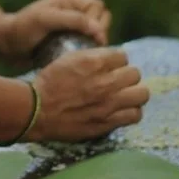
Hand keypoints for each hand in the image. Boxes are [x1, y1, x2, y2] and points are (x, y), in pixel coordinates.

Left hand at [0, 0, 111, 63]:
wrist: (3, 45)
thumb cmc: (22, 29)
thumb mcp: (47, 20)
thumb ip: (73, 20)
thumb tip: (99, 31)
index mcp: (68, 1)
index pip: (97, 7)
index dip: (98, 21)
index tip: (89, 37)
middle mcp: (71, 13)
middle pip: (100, 20)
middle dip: (97, 33)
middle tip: (86, 47)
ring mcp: (69, 29)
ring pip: (93, 35)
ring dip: (92, 45)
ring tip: (82, 55)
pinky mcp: (65, 43)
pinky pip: (83, 47)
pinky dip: (84, 53)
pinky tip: (76, 62)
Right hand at [27, 47, 148, 141]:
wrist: (36, 111)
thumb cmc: (48, 83)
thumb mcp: (67, 59)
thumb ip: (91, 57)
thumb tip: (109, 58)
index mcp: (94, 63)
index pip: (123, 56)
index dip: (116, 61)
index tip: (110, 67)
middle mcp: (105, 82)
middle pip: (135, 74)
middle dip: (126, 76)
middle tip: (117, 82)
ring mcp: (108, 104)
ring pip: (141, 94)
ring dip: (134, 93)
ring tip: (125, 96)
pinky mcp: (107, 122)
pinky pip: (134, 115)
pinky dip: (131, 112)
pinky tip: (122, 110)